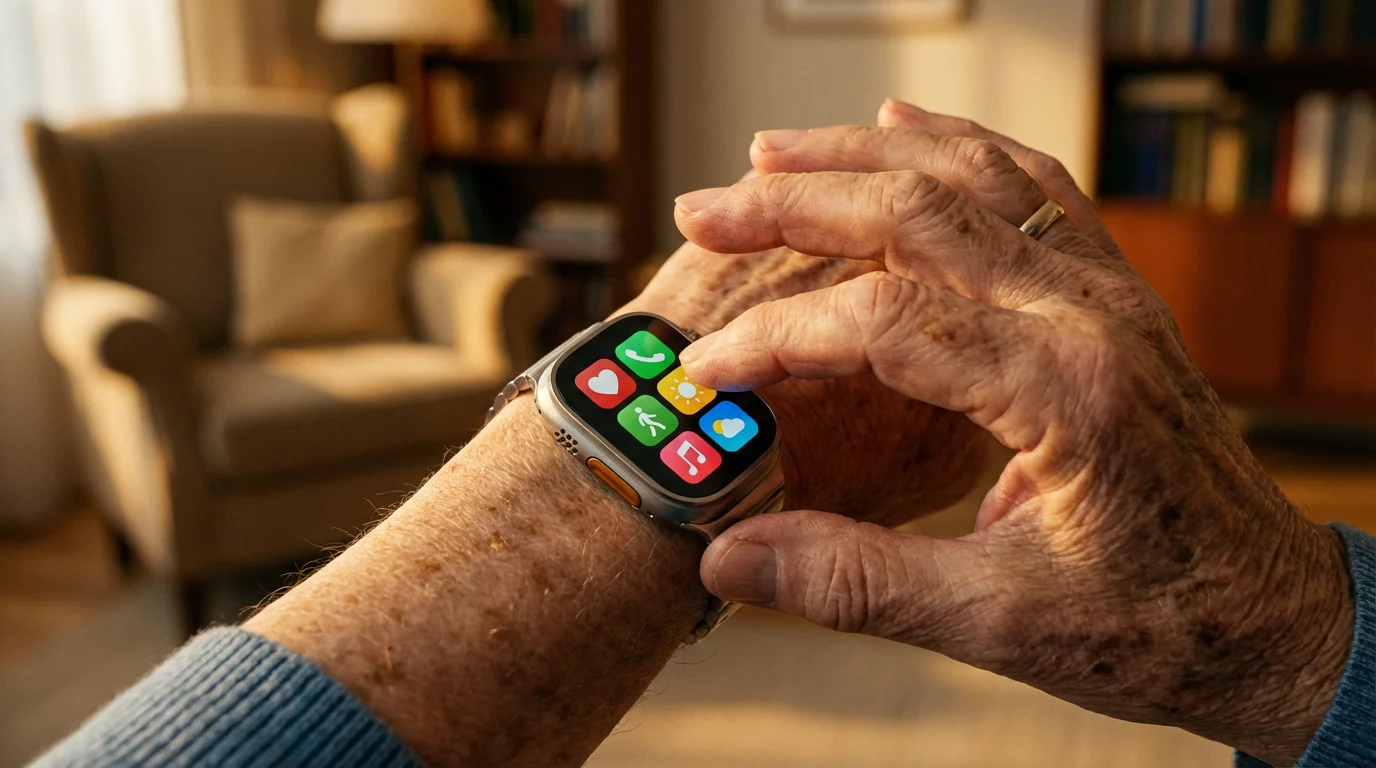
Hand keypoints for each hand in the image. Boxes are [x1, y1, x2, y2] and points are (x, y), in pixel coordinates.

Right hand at [677, 101, 1353, 765]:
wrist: (1270, 614)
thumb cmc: (1150, 626)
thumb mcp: (999, 623)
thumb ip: (857, 583)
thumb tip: (728, 559)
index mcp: (1065, 391)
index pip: (886, 320)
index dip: (779, 337)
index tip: (708, 367)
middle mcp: (1092, 314)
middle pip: (918, 213)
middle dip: (795, 205)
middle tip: (703, 210)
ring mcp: (1110, 291)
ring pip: (971, 177)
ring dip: (861, 157)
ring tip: (767, 155)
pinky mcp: (1115, 292)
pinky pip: (1031, 186)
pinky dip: (956, 148)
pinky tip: (901, 126)